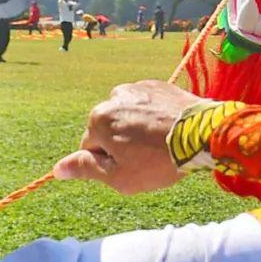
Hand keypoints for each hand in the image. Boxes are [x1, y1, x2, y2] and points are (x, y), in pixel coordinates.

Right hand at [53, 80, 199, 194]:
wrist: (203, 135)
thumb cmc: (159, 160)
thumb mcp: (119, 176)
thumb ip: (85, 169)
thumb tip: (58, 169)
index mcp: (98, 119)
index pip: (90, 147)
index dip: (108, 163)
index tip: (131, 166)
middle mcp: (113, 97)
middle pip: (108, 128)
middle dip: (121, 143)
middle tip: (147, 157)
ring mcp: (137, 88)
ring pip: (127, 116)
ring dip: (136, 128)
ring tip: (159, 143)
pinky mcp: (158, 85)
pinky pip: (146, 105)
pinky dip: (152, 117)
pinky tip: (168, 130)